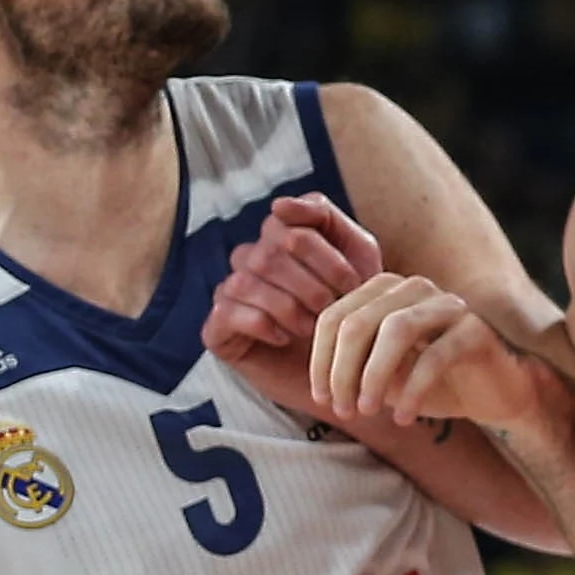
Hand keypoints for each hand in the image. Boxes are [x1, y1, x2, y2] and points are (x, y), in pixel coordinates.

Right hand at [202, 198, 384, 411]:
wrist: (349, 370)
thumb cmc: (354, 308)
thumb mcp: (357, 256)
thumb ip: (328, 219)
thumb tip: (277, 204)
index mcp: (281, 236)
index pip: (285, 219)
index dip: (322, 251)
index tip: (351, 280)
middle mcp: (251, 259)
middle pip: (269, 251)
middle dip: (312, 282)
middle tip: (337, 309)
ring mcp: (230, 293)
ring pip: (247, 280)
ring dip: (289, 305)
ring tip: (315, 326)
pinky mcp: (217, 329)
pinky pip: (227, 312)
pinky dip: (263, 323)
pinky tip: (287, 337)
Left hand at [306, 271, 549, 440]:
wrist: (492, 392)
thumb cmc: (431, 381)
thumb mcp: (383, 375)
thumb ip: (354, 368)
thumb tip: (323, 385)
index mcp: (385, 293)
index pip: (335, 316)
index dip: (321, 360)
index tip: (323, 399)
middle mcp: (415, 289)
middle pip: (359, 321)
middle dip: (342, 371)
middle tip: (343, 411)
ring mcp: (448, 305)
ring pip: (396, 329)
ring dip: (373, 376)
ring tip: (367, 411)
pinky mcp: (475, 331)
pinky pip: (435, 356)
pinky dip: (413, 391)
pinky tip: (404, 418)